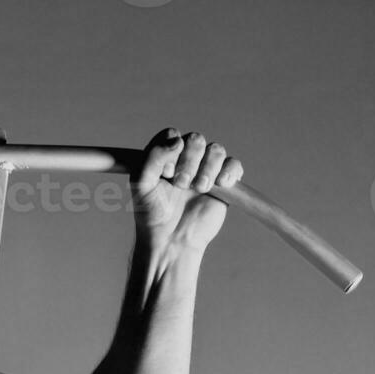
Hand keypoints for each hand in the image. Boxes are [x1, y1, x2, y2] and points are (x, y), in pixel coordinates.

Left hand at [131, 128, 243, 252]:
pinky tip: (221, 184)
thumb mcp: (141, 182)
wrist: (171, 239)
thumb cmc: (151, 212)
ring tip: (198, 188)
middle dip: (189, 161)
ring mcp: (205, 170)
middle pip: (196, 139)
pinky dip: (229, 170)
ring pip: (216, 150)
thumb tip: (178, 139)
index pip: (172, 134)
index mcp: (164, 156)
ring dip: (207, 168)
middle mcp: (185, 160)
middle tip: (180, 184)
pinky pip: (234, 164)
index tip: (165, 173)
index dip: (171, 150)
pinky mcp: (223, 183)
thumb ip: (153, 156)